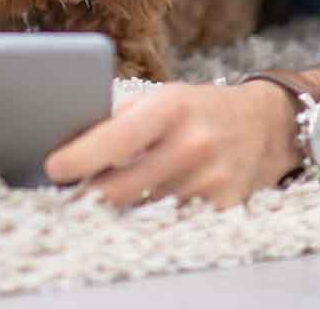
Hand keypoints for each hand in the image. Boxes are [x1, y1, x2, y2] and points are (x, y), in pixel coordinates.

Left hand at [43, 80, 301, 208]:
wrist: (265, 125)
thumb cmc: (201, 109)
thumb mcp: (164, 97)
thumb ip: (121, 117)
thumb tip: (71, 141)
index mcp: (171, 108)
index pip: (116, 138)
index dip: (80, 157)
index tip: (53, 168)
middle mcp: (192, 144)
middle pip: (121, 187)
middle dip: (89, 193)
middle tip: (70, 192)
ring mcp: (209, 179)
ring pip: (142, 209)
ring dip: (120, 207)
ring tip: (107, 195)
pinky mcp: (222, 207)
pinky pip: (170, 221)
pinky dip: (153, 216)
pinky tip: (150, 203)